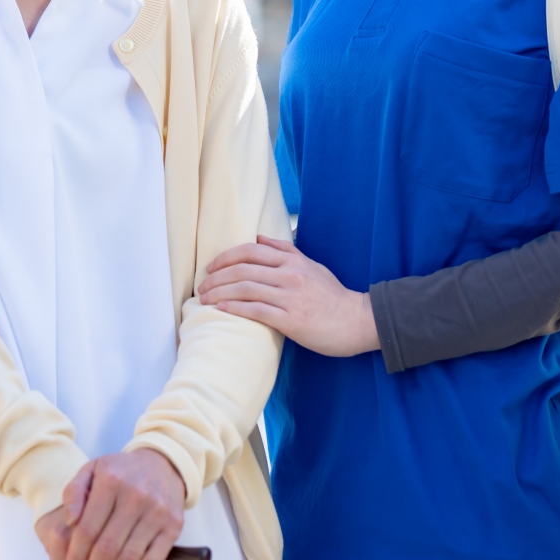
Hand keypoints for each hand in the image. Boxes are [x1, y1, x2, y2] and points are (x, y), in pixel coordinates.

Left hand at [49, 449, 185, 559]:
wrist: (164, 463)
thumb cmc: (122, 472)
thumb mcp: (92, 469)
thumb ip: (73, 492)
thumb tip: (68, 521)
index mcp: (111, 482)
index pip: (88, 529)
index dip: (76, 557)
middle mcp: (136, 496)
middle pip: (108, 549)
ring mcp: (157, 512)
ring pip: (129, 559)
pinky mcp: (173, 526)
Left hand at [199, 235, 380, 357]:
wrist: (357, 321)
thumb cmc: (333, 296)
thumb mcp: (311, 266)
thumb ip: (286, 251)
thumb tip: (259, 239)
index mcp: (293, 261)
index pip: (251, 251)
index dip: (225, 258)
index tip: (211, 268)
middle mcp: (290, 275)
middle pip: (243, 270)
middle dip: (216, 277)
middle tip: (201, 286)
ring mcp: (290, 298)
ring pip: (246, 289)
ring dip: (220, 292)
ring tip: (204, 299)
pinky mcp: (291, 320)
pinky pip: (256, 311)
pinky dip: (235, 308)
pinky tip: (221, 309)